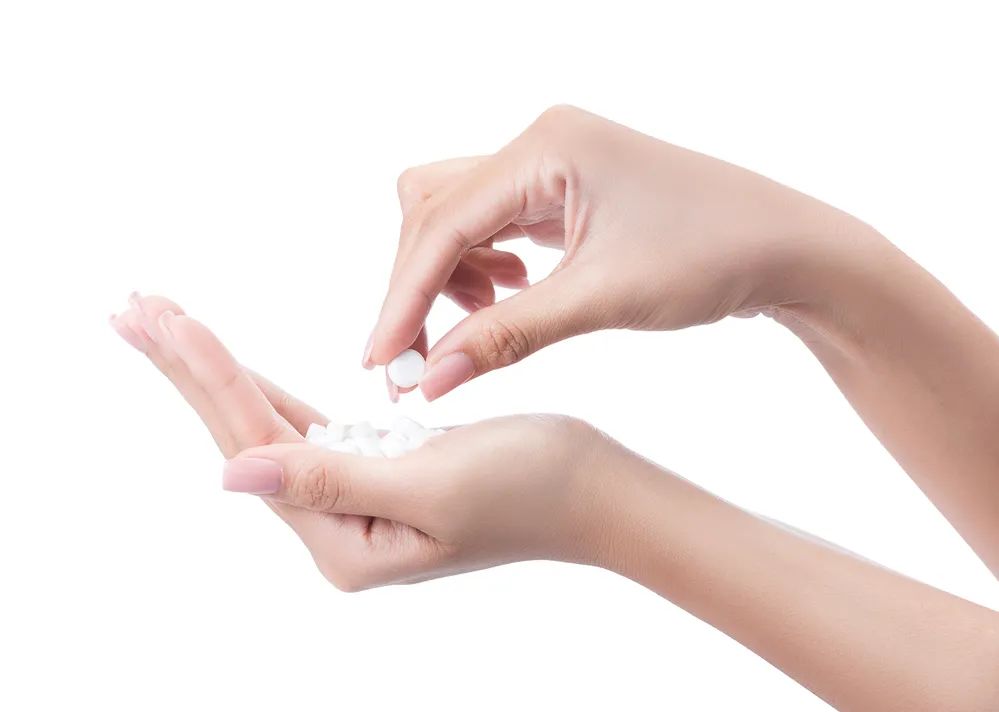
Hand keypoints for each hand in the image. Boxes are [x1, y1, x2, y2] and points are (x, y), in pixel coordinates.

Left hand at [111, 294, 618, 589]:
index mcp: (344, 544)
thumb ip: (333, 480)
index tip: (166, 313)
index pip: (258, 446)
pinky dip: (270, 386)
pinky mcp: (378, 469)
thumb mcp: (433, 487)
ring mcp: (355, 500)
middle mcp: (338, 529)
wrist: (598, 494)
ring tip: (165, 323)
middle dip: (191, 368)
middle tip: (131, 307)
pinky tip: (232, 365)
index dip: (212, 375)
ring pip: (269, 423)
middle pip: (246, 433)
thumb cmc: (535, 489)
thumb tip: (233, 475)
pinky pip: (307, 423)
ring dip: (219, 371)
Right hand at [367, 105, 881, 399]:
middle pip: (435, 211)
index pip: (443, 223)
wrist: (786, 248)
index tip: (380, 359)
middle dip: (419, 286)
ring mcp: (551, 165)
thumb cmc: (712, 256)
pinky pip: (494, 226)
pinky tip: (510, 298)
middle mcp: (539, 144)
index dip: (404, 296)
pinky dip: (483, 269)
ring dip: (450, 277)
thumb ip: (507, 335)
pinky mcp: (563, 192)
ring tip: (479, 325)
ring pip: (458, 217)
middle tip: (417, 360)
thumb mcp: (602, 298)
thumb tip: (431, 378)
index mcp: (546, 146)